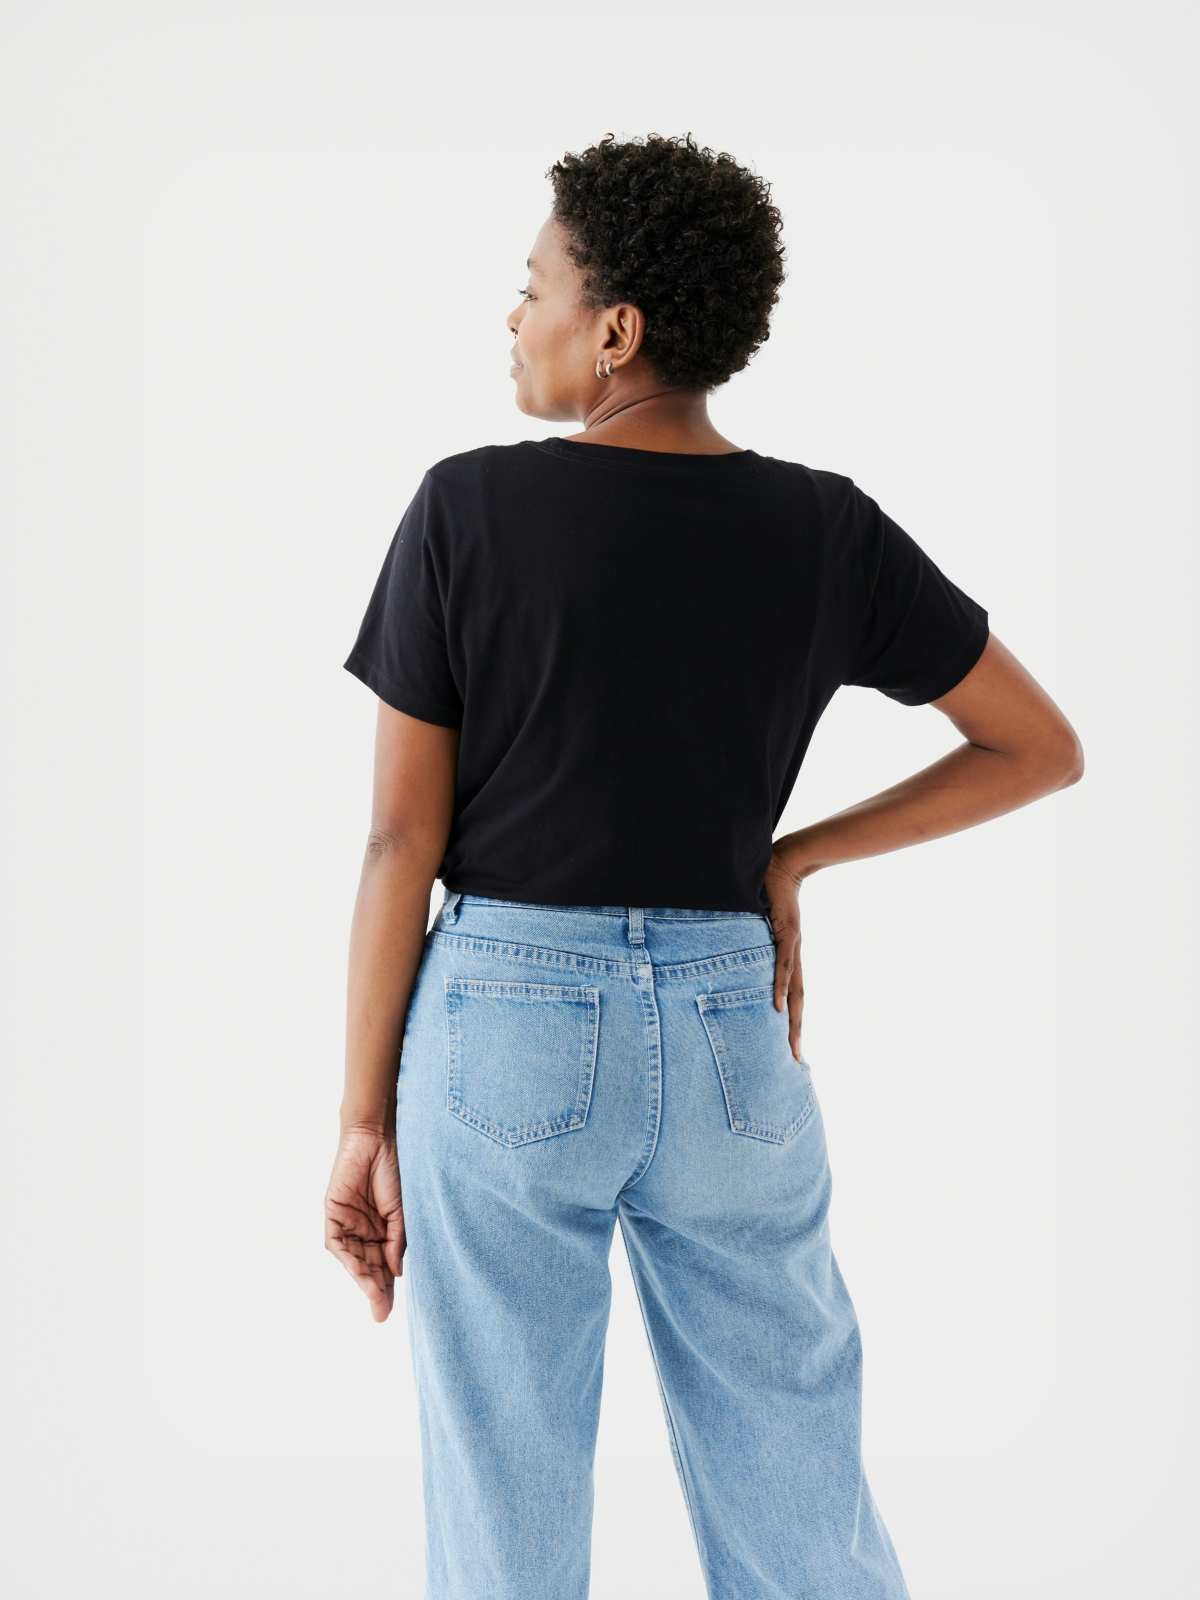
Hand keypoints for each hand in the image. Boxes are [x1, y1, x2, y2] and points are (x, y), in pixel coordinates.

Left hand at [324, 1125, 405, 1321]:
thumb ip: (397, 1242)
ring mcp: (348, 1222)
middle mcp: (363, 1231)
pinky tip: (359, 1271)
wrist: (380, 1138)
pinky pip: (337, 1242)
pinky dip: (348, 1258)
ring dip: (362, 1278)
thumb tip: (395, 1273)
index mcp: (382, 1231)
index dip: (385, 1289)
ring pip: (353, 1259)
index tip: (387, 1312)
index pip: (383, 1267)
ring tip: (373, 1296)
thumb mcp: (402, 1212)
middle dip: (374, 1290)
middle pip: (368, 1267)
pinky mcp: (333, 1212)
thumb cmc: (395, 1170)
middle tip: (381, 1312)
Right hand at [763, 848, 804, 1061]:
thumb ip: (746, 937)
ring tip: (790, 1044)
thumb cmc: (768, 890)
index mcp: (787, 956)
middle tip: (795, 1060)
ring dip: (791, 1019)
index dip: (790, 1021)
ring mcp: (792, 946)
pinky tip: (777, 1006)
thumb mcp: (756, 921)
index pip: (791, 995)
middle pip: (796, 1002)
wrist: (785, 862)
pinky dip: (780, 986)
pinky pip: (782, 965)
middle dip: (794, 1032)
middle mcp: (793, 956)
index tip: (790, 1047)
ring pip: (794, 990)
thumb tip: (728, 947)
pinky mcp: (787, 933)